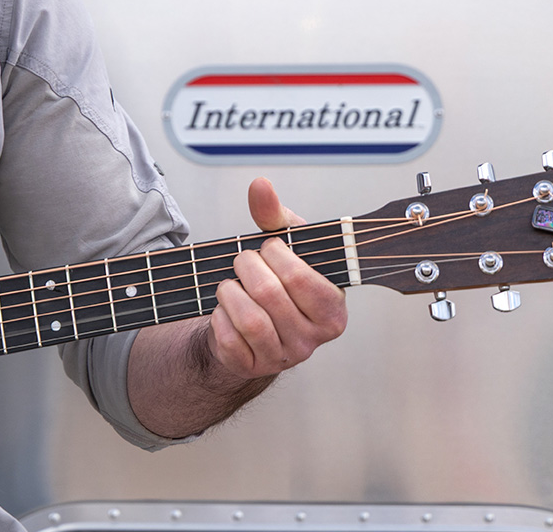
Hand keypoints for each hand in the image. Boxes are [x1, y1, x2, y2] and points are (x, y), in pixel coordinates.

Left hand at [205, 177, 347, 378]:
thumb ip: (273, 214)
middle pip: (270, 294)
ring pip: (249, 319)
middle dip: (246, 267)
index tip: (268, 248)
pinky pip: (229, 339)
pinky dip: (219, 316)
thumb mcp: (282, 246)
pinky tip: (224, 308)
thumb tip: (260, 185)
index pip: (299, 278)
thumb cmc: (276, 279)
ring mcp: (283, 357)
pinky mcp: (252, 367)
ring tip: (230, 283)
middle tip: (242, 261)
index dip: (275, 256)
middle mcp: (313, 339)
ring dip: (229, 292)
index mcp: (333, 309)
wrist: (251, 323)